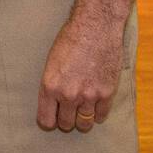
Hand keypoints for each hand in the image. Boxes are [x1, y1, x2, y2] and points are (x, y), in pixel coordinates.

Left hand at [37, 11, 124, 132]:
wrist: (95, 28)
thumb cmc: (70, 40)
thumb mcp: (51, 63)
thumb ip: (52, 85)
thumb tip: (53, 102)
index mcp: (50, 86)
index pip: (46, 120)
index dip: (49, 121)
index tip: (52, 118)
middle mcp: (68, 95)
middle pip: (66, 124)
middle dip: (66, 120)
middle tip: (68, 112)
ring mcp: (89, 96)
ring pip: (84, 123)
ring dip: (82, 120)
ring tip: (81, 112)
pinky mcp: (107, 93)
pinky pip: (101, 115)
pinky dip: (98, 114)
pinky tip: (95, 107)